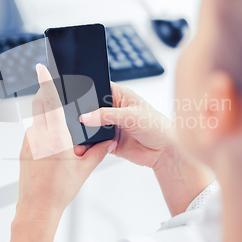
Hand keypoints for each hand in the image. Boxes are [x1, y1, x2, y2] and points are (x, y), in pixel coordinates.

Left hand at [9, 64, 115, 241]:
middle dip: (46, 93)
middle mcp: (39, 135)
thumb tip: (108, 141)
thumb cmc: (58, 191)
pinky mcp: (23, 148)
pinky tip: (53, 145)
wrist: (36, 208)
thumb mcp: (84, 170)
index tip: (42, 68)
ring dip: (47, 115)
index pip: (50, 101)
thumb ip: (98, 151)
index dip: (46, 82)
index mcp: (56, 136)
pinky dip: (43, 130)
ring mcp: (28, 141)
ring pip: (37, 118)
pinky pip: (34, 131)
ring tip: (61, 129)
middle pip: (40, 104)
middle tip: (55, 89)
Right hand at [80, 82, 212, 214]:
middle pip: (90, 109)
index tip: (75, 98)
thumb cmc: (157, 127)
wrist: (165, 152)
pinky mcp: (108, 141)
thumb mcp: (131, 116)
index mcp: (120, 95)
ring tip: (79, 133)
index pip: (98, 88)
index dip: (87, 91)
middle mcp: (113, 109)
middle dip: (83, 114)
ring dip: (85, 131)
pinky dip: (89, 144)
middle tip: (76, 119)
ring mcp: (110, 126)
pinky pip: (94, 142)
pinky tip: (86, 145)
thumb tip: (86, 116)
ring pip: (90, 126)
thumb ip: (107, 115)